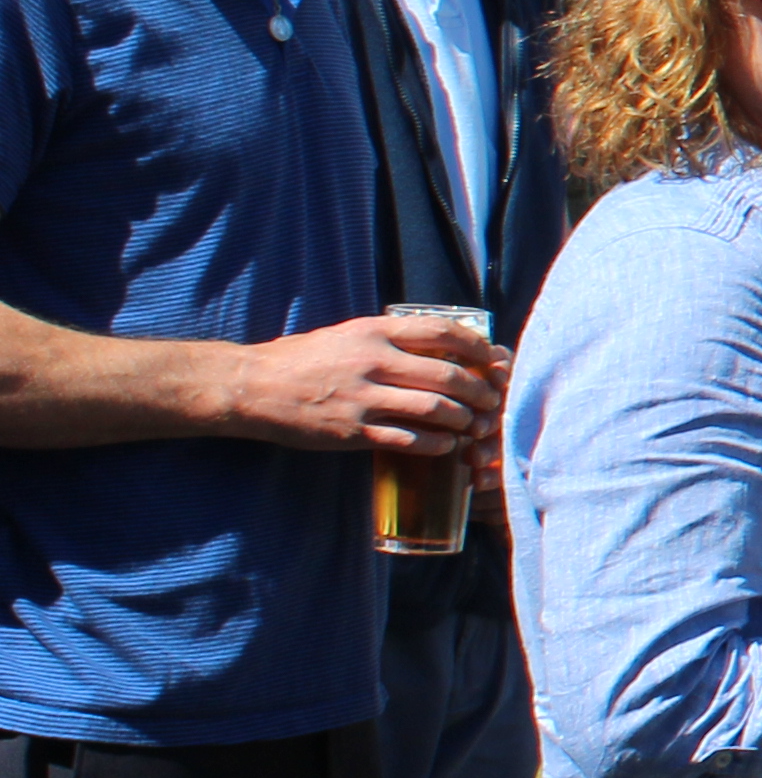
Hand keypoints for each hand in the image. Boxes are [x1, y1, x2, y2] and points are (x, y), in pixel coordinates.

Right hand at [238, 311, 508, 454]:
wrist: (253, 386)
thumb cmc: (303, 358)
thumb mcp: (349, 333)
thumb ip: (390, 338)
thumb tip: (441, 344)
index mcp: (375, 331)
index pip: (443, 333)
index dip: (477, 347)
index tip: (492, 359)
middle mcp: (373, 361)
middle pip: (448, 375)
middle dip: (480, 390)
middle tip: (492, 400)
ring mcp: (364, 398)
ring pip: (435, 409)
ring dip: (463, 419)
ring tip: (472, 425)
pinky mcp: (353, 432)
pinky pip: (408, 440)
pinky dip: (435, 445)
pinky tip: (445, 446)